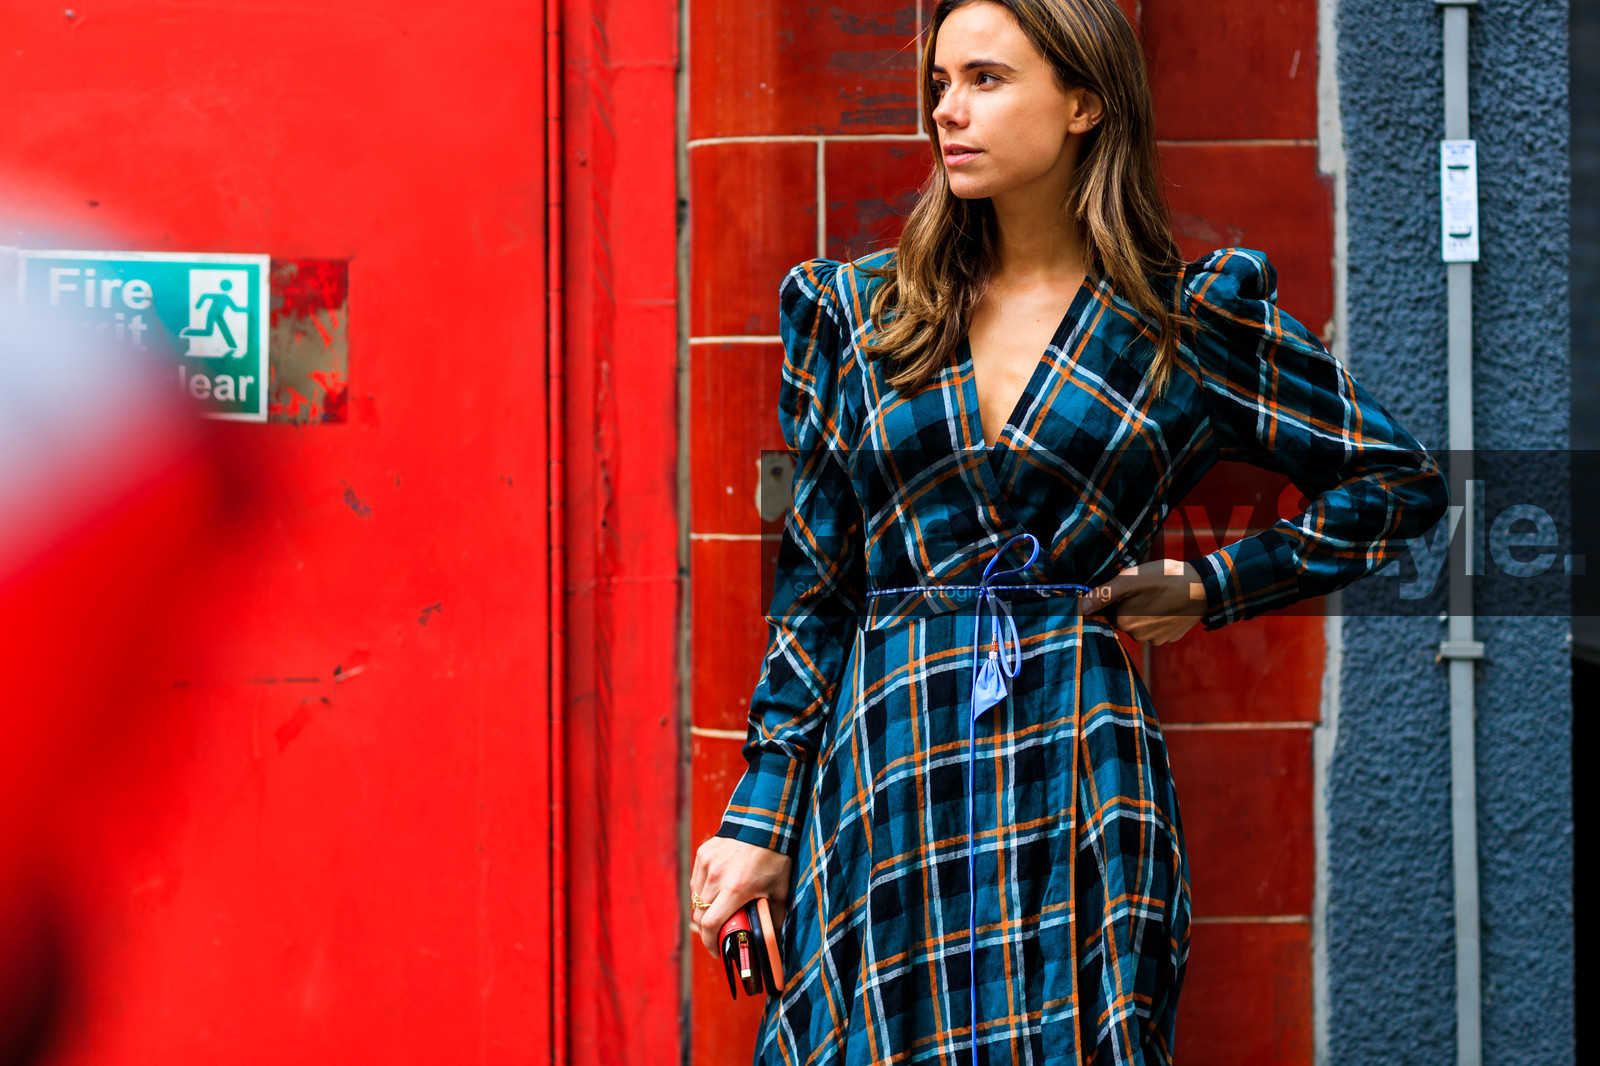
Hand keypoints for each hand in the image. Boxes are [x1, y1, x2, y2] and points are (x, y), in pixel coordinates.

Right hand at [690, 835, 793, 957]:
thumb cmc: (775, 857)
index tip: (717, 951)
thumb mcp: (779, 891)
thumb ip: (772, 918)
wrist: (765, 822)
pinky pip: (697, 880)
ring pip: (696, 898)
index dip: (710, 943)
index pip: (710, 925)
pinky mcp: (703, 854)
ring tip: (720, 911)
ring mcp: (707, 864)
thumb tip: (770, 940)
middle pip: (700, 914)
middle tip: (720, 933)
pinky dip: (703, 890)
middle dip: (708, 929)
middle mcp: (716, 877)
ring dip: (705, 909)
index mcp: (735, 889)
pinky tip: (717, 890)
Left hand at [1083, 558, 1207, 644]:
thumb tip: (1080, 608)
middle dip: (1130, 605)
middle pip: (1124, 618)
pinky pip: (1157, 627)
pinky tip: (1168, 605)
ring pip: (1141, 623)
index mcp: (1124, 623)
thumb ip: (1104, 594)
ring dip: (1145, 611)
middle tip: (1146, 589)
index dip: (1116, 599)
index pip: (1109, 611)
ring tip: (1159, 596)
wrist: (1204, 587)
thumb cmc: (1165, 579)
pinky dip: (1160, 617)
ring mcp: (1156, 640)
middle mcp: (1138, 637)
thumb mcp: (1130, 580)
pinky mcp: (1170, 638)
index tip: (1129, 589)